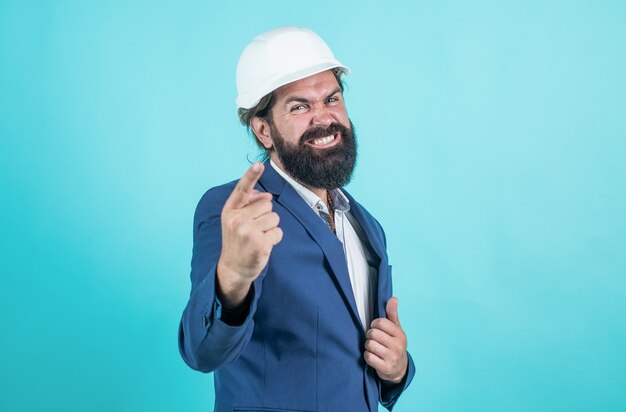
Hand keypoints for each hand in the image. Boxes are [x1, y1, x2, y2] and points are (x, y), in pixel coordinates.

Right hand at [217, 163, 282, 306]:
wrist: (233, 268)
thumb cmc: (237, 241)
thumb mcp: (234, 221)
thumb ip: (247, 206)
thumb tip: (267, 195)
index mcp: (229, 211)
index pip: (242, 190)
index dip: (251, 176)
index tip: (259, 165)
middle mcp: (236, 220)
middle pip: (267, 205)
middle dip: (266, 215)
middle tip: (254, 229)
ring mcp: (248, 232)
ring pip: (275, 218)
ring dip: (271, 227)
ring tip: (259, 237)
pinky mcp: (260, 243)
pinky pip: (278, 232)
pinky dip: (275, 238)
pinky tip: (264, 245)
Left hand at [364, 297, 407, 383]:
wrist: (399, 368)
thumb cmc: (394, 344)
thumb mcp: (396, 329)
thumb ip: (392, 314)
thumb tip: (393, 298)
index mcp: (400, 334)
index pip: (380, 322)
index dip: (374, 324)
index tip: (376, 328)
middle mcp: (397, 346)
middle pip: (372, 333)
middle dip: (370, 335)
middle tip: (374, 339)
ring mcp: (392, 358)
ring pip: (369, 345)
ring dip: (368, 346)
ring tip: (374, 348)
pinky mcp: (385, 368)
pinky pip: (368, 357)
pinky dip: (367, 356)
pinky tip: (373, 356)